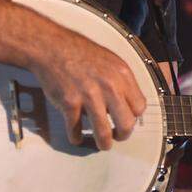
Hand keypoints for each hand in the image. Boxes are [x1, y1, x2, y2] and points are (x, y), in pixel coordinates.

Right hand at [27, 28, 145, 150]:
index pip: (139, 106)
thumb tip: (129, 102)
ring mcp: (89, 96)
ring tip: (102, 144)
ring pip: (104, 133)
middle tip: (118, 136)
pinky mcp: (70, 103)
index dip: (134, 116)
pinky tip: (76, 136)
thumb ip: (121, 80)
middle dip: (123, 135)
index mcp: (122, 75)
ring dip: (103, 143)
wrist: (52, 47)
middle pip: (126, 123)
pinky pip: (76, 130)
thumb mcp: (110, 60)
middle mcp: (109, 86)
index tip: (127, 120)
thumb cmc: (80, 53)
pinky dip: (76, 137)